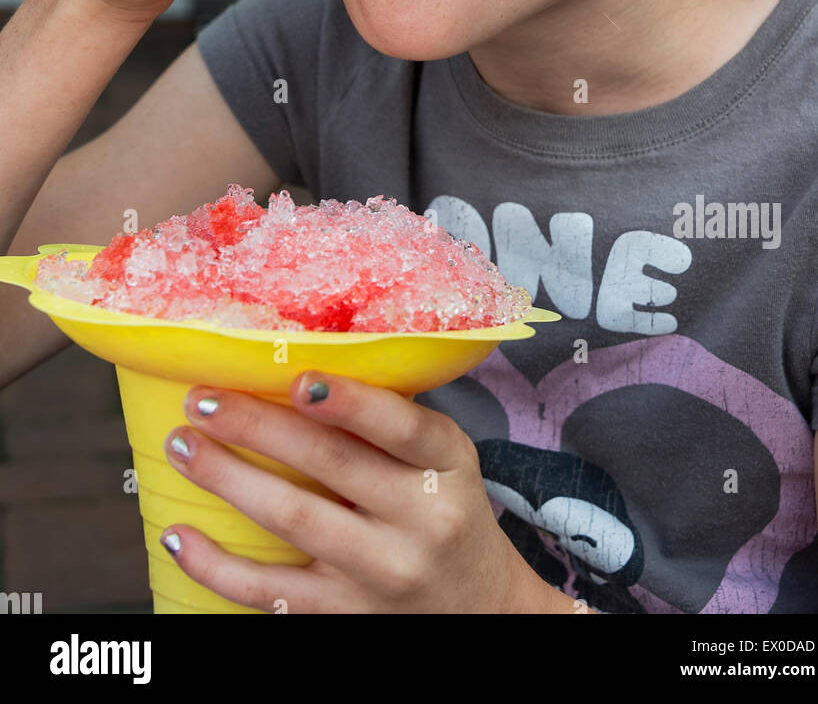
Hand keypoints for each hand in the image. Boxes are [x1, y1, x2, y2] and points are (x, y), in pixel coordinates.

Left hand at [159, 372, 574, 613]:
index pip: (404, 427)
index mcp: (448, 466)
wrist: (481, 611)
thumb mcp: (444, 462)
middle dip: (258, 426)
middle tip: (204, 398)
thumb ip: (392, 422)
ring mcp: (381, 572)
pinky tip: (178, 534)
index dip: (350, 402)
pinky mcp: (345, 615)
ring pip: (293, 519)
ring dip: (226, 478)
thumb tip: (300, 361)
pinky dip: (216, 565)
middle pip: (332, 463)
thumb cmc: (444, 511)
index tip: (298, 378)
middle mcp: (421, 519)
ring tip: (183, 445)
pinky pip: (269, 591)